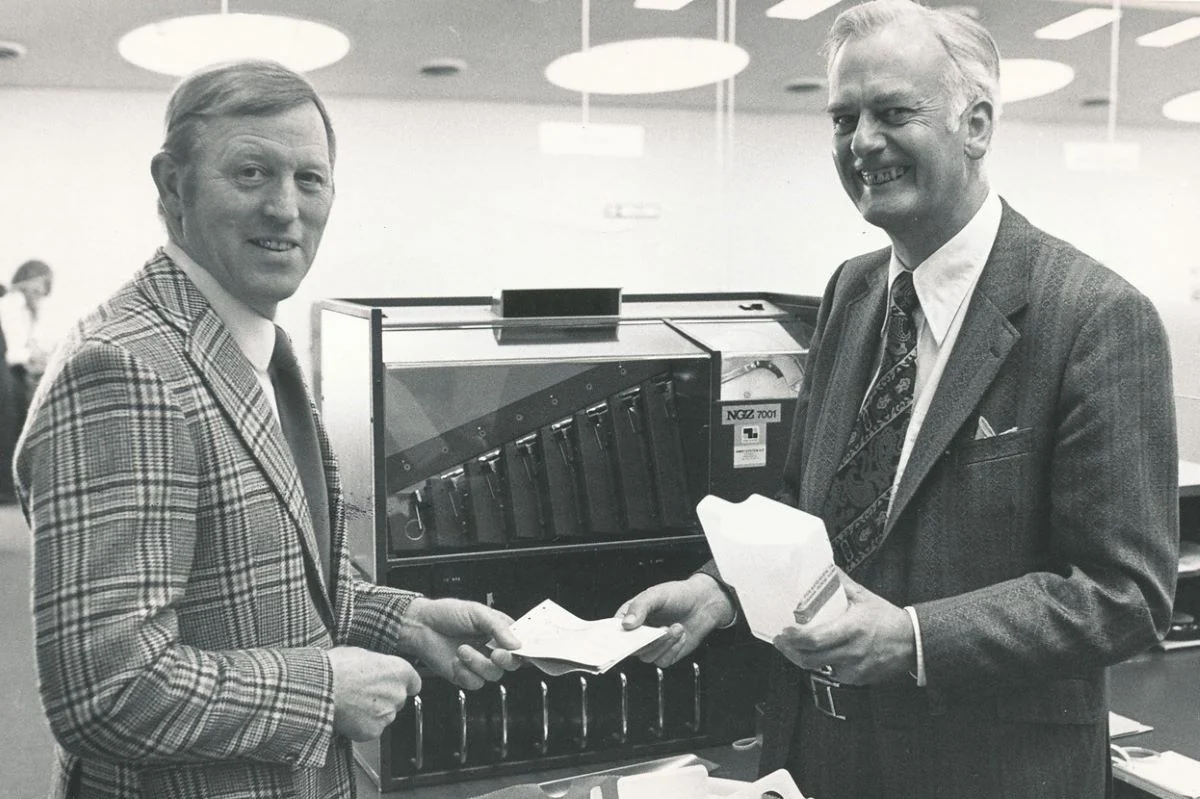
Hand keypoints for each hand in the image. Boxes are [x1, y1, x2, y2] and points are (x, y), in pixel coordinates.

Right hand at [327, 646, 420, 741]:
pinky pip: (370, 729)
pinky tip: (348, 715)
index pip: (413, 683)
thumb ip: (377, 665)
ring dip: (372, 713)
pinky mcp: (374, 731)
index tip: (394, 685)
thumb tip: (374, 669)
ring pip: (384, 716)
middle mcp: (398, 694)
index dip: (402, 684)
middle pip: (397, 700)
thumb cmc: (337, 667)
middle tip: (363, 693)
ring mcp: (387, 715)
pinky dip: (361, 726)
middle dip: (384, 699)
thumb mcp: (362, 654)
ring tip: (351, 703)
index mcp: (400, 671)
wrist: (321, 688)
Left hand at [402, 597, 521, 688]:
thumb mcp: (476, 612)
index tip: (521, 650)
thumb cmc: (447, 613)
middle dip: (506, 660)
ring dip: (478, 664)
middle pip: (512, 663)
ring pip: (493, 674)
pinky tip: (455, 660)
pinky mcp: (464, 675)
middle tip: (496, 653)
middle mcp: (492, 648)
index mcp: (499, 631)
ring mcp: (479, 663)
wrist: (420, 625)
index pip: (521, 643)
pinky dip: (465, 673)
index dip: (525, 649)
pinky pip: (475, 683)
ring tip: (462, 649)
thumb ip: (498, 627)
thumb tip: (516, 644)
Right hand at [617, 573, 734, 667]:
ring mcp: (651, 646)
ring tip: (677, 627)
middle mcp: (638, 633)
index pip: (615, 631)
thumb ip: (640, 607)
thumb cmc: (678, 595)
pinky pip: (663, 661)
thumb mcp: (657, 594)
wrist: (703, 603)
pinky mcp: (664, 655)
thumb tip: (626, 624)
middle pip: (632, 648)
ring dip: (665, 643)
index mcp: (629, 616)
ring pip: (648, 657)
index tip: (628, 638)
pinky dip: (674, 649)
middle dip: (650, 640)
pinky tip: (680, 635)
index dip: (618, 638)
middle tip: (663, 628)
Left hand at [771, 569, 915, 684]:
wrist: (912, 642)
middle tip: (780, 641)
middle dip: (790, 651)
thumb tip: (823, 566)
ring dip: (801, 659)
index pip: (815, 639)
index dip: (794, 638)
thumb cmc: (886, 618)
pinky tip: (816, 655)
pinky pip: (832, 674)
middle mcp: (851, 651)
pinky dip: (821, 665)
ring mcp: (854, 668)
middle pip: (810, 659)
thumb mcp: (864, 596)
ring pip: (818, 668)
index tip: (783, 631)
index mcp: (852, 628)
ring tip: (792, 648)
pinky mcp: (857, 679)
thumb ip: (841, 583)